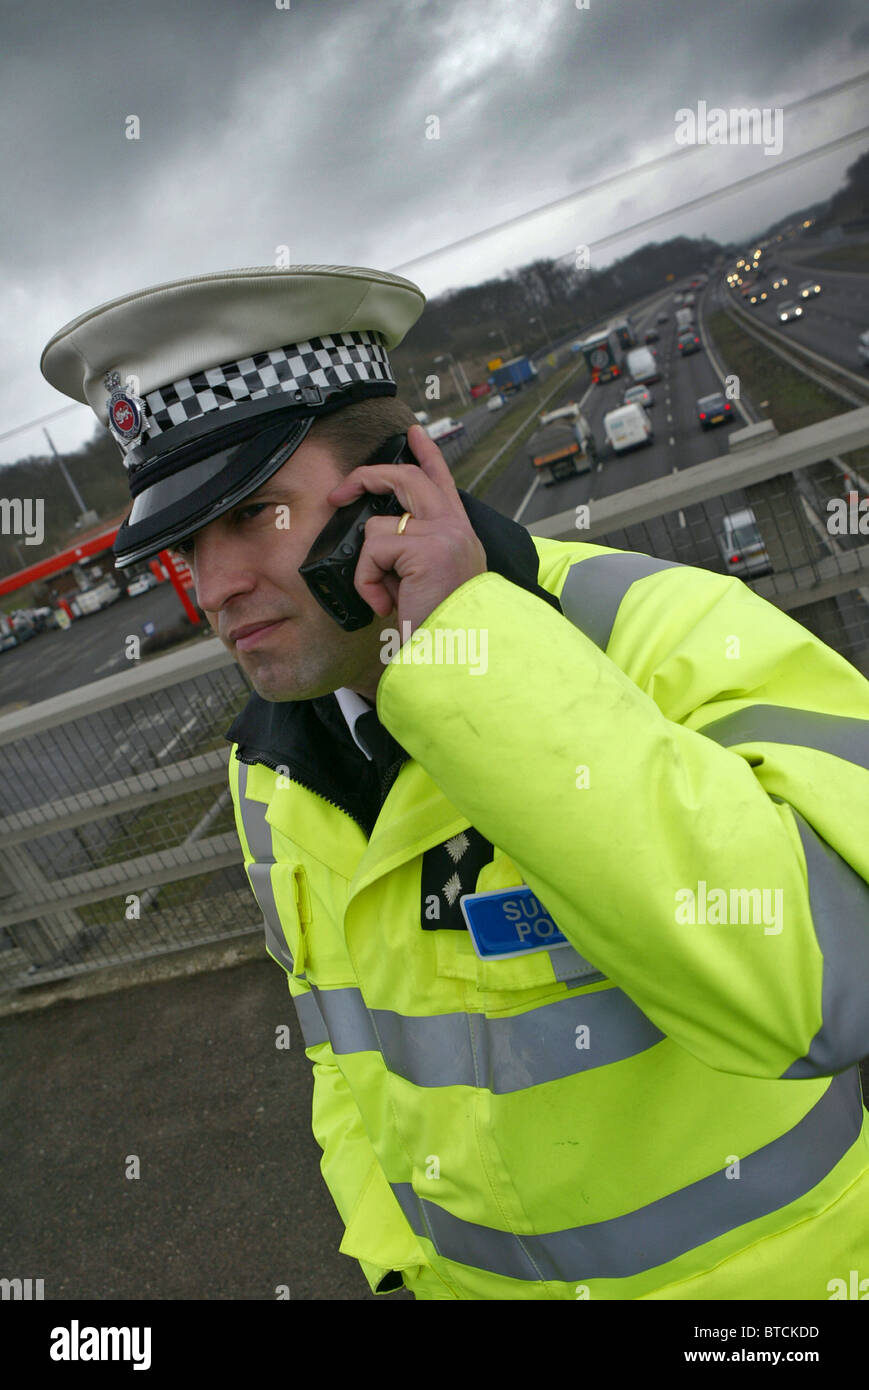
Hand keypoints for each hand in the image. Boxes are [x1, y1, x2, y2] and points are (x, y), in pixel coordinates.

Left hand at [325, 424, 486, 636]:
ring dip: (368, 566)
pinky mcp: (427, 548)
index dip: (427, 453)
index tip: (413, 431)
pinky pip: (373, 550)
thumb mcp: (427, 582)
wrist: (455, 654)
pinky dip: (368, 580)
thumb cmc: (438, 627)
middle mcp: (457, 529)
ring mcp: (444, 535)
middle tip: (340, 492)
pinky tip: (384, 603)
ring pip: (379, 525)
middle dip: (367, 477)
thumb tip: (376, 536)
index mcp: (460, 535)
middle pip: (407, 478)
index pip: (442, 481)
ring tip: (384, 596)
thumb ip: (411, 554)